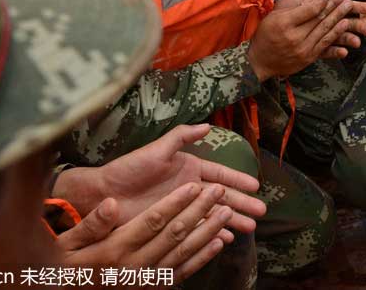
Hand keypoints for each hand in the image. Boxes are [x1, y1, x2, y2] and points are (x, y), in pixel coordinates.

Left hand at [54, 125, 265, 233]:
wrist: (103, 194)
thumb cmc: (129, 169)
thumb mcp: (157, 148)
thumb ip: (182, 137)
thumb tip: (207, 126)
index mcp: (189, 168)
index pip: (220, 174)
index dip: (238, 179)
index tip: (256, 185)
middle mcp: (189, 188)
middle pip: (222, 196)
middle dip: (242, 203)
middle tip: (261, 212)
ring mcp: (182, 207)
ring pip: (213, 214)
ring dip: (231, 220)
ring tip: (249, 228)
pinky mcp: (172, 223)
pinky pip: (196, 229)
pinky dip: (211, 233)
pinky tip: (225, 238)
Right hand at [57, 183, 232, 282]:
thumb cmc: (65, 264)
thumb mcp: (68, 242)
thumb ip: (91, 224)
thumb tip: (110, 204)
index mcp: (116, 249)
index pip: (153, 221)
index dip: (175, 203)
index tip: (194, 186)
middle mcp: (134, 265)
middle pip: (174, 234)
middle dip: (199, 211)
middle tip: (219, 191)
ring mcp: (145, 279)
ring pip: (184, 252)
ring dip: (208, 231)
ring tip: (228, 213)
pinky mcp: (151, 287)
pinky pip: (182, 272)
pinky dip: (202, 257)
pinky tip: (219, 242)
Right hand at [247, 0, 365, 79]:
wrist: (260, 61)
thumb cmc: (266, 34)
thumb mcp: (276, 15)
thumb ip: (296, 7)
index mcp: (284, 23)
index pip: (309, 10)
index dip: (323, 0)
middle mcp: (294, 37)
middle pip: (319, 19)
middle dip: (335, 5)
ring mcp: (302, 49)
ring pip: (325, 31)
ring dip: (339, 17)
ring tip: (349, 6)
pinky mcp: (308, 58)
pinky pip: (326, 45)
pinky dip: (336, 34)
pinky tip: (345, 25)